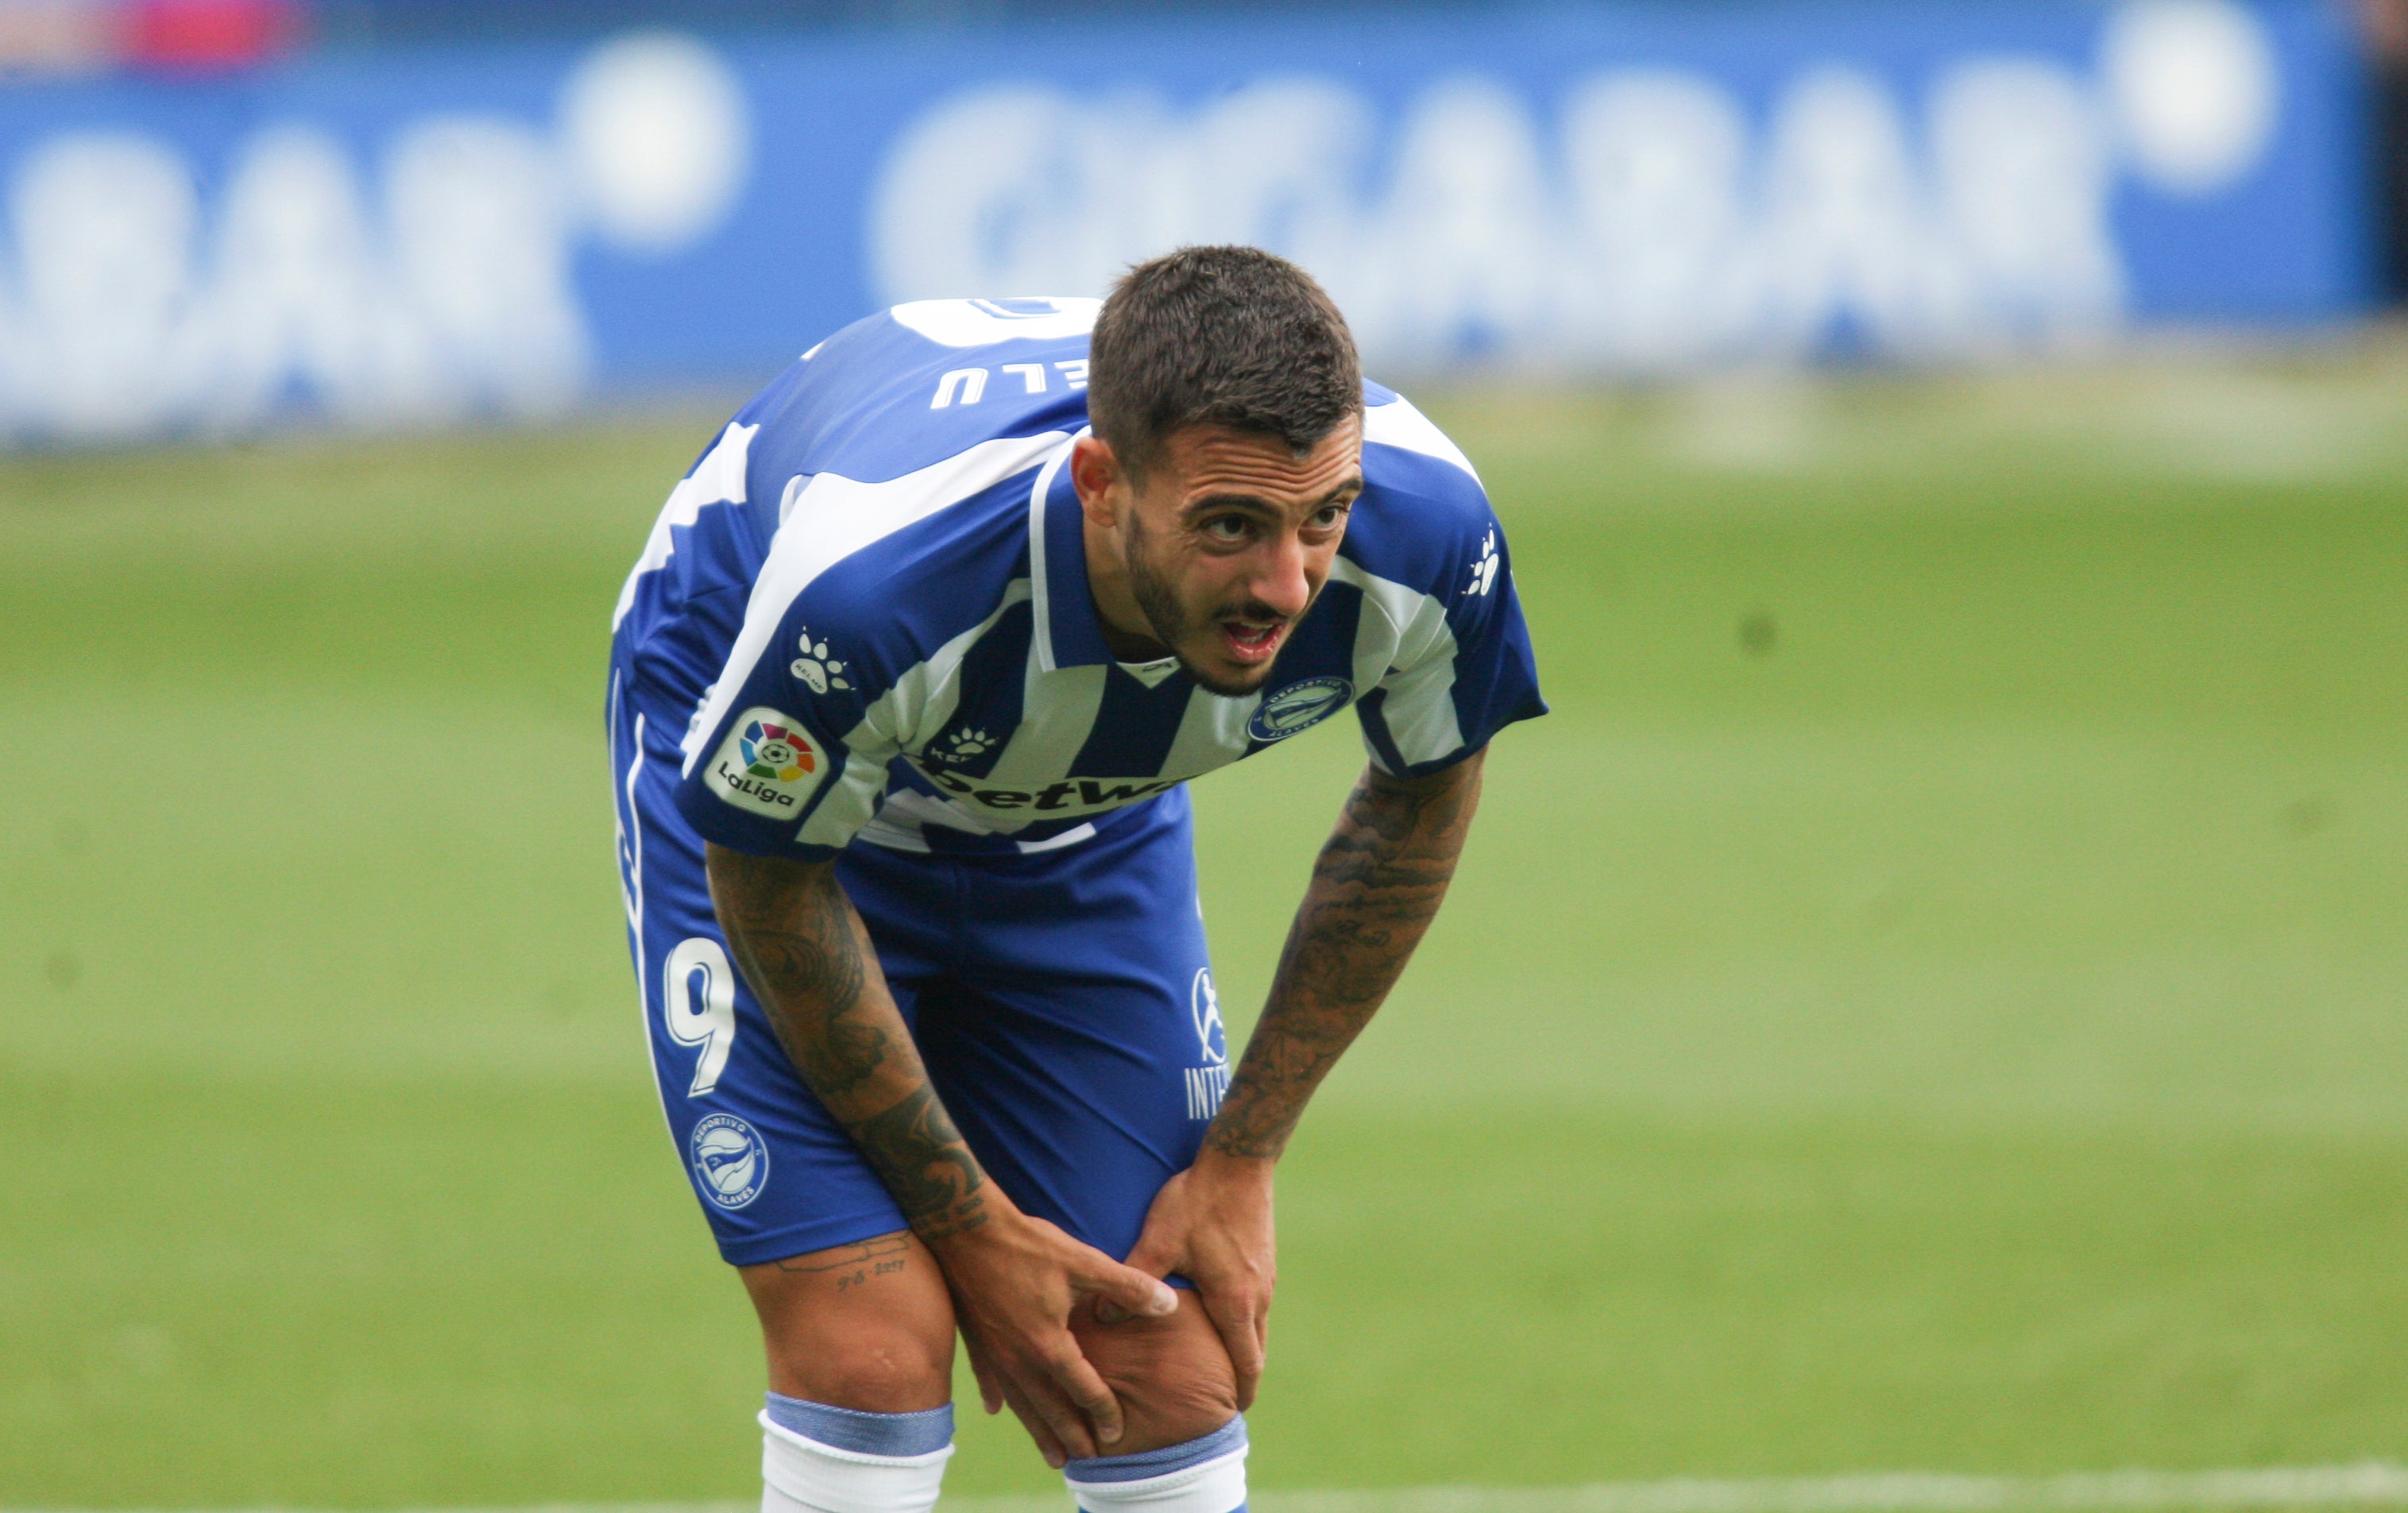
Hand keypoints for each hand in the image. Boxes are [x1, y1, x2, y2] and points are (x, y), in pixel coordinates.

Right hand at [929, 1206, 1178, 1467]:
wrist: (967, 1227)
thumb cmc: (1028, 1244)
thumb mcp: (1085, 1262)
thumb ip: (1128, 1287)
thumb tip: (1169, 1303)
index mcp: (1048, 1344)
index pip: (1083, 1389)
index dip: (1102, 1413)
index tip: (1116, 1433)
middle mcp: (1018, 1357)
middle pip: (1049, 1407)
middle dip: (1071, 1435)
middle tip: (1087, 1459)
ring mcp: (993, 1351)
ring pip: (1019, 1402)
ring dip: (1037, 1429)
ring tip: (1051, 1455)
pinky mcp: (975, 1337)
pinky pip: (986, 1377)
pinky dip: (996, 1395)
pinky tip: (996, 1410)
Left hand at [1119, 1150, 1275, 1408]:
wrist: (1238, 1161)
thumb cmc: (1198, 1202)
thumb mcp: (1159, 1241)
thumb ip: (1133, 1281)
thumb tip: (1100, 1315)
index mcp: (1235, 1302)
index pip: (1246, 1363)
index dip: (1239, 1392)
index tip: (1231, 1414)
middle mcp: (1257, 1295)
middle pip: (1256, 1352)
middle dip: (1241, 1378)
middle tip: (1221, 1399)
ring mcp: (1265, 1277)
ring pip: (1257, 1327)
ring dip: (1243, 1349)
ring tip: (1219, 1365)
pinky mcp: (1263, 1260)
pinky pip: (1257, 1305)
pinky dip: (1244, 1323)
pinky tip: (1220, 1317)